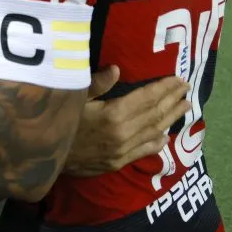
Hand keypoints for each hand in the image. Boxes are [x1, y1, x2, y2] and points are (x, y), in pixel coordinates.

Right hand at [63, 66, 190, 176]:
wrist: (43, 157)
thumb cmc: (57, 121)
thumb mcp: (72, 98)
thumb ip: (96, 84)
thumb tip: (117, 69)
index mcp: (113, 114)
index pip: (146, 98)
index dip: (164, 88)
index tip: (179, 79)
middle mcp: (123, 133)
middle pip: (154, 114)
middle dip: (172, 100)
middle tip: (187, 89)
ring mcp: (122, 150)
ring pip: (153, 131)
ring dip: (171, 118)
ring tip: (185, 107)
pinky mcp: (117, 162)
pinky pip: (143, 151)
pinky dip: (157, 142)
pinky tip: (166, 135)